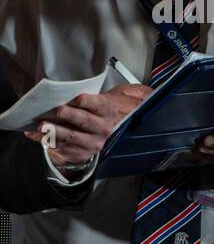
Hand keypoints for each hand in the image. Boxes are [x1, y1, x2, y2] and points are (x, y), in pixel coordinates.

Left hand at [22, 84, 152, 165]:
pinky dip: (44, 140)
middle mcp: (102, 129)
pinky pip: (59, 147)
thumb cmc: (103, 112)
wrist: (107, 135)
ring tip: (42, 125)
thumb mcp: (118, 100)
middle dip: (69, 115)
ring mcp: (90, 143)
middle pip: (84, 122)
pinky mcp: (79, 152)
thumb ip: (128, 93)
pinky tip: (33, 133)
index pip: (99, 105)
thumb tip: (148, 91)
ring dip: (55, 131)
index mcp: (109, 113)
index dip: (86, 101)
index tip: (75, 98)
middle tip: (57, 110)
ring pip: (71, 137)